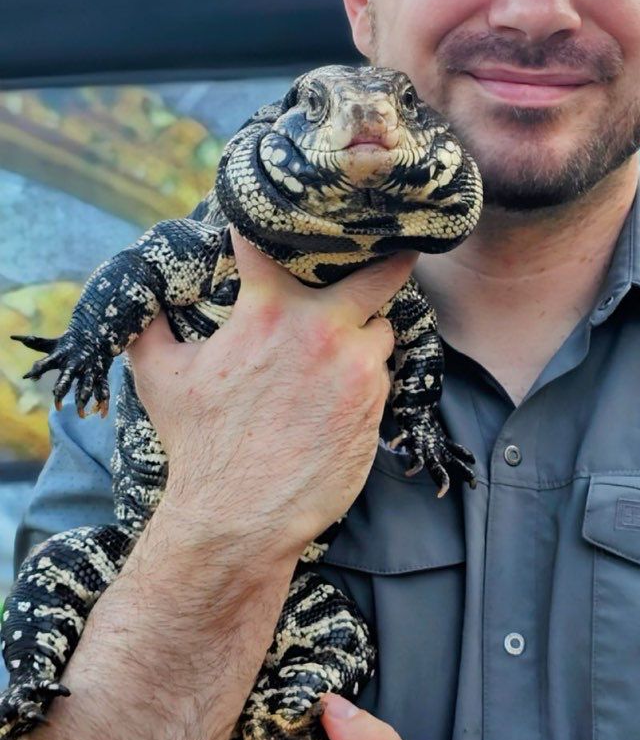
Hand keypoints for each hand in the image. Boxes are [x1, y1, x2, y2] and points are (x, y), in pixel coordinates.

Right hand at [129, 232, 415, 562]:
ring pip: (380, 327)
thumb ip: (151, 326)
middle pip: (380, 274)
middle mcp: (322, 330)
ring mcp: (356, 366)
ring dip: (365, 332)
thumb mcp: (159, 377)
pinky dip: (367, 373)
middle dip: (391, 259)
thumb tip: (142, 298)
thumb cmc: (198, 446)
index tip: (287, 222)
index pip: (273, 245)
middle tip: (397, 249)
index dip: (274, 229)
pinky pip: (382, 371)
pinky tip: (344, 391)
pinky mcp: (375, 403)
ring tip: (343, 349)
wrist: (239, 517)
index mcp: (269, 311)